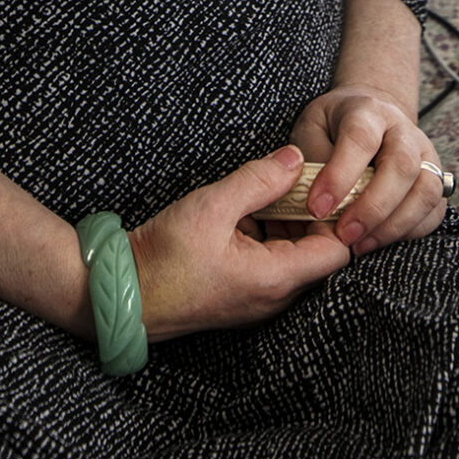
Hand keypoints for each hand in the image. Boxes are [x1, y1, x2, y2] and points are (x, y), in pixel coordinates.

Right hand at [125, 146, 349, 340]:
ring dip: (285, 222)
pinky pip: (270, 262)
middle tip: (293, 180)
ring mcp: (258, 299)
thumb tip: (296, 159)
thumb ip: (259, 179)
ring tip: (267, 190)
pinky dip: (266, 234)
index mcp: (275, 279)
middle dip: (310, 213)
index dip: (336, 215)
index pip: (336, 251)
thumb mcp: (212, 206)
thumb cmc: (163, 259)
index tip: (321, 185)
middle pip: (317, 252)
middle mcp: (274, 297)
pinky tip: (246, 211)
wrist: (122, 294)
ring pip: (293, 255)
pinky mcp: (242, 294)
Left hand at [290, 86, 448, 255]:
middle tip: (344, 234)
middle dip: (372, 207)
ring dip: (393, 224)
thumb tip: (319, 209)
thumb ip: (311, 165)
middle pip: (402, 165)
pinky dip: (410, 231)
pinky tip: (380, 239)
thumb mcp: (310, 132)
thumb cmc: (334, 129)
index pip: (360, 138)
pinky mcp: (436, 181)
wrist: (370, 118)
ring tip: (360, 244)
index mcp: (368, 111)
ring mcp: (425, 155)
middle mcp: (403, 130)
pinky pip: (434, 211)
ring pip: (426, 190)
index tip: (317, 207)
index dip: (339, 175)